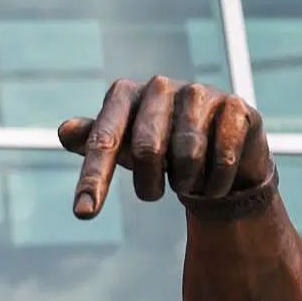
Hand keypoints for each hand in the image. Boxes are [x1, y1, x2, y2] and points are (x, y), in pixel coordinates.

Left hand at [57, 77, 273, 219]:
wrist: (220, 151)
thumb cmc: (160, 148)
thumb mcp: (122, 148)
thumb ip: (93, 141)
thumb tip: (65, 130)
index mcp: (124, 95)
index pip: (104, 141)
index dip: (94, 179)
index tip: (84, 214)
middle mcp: (159, 86)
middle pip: (147, 150)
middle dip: (149, 185)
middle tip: (154, 193)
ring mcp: (199, 92)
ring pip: (187, 156)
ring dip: (186, 183)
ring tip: (189, 179)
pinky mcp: (235, 106)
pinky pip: (222, 158)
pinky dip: (215, 182)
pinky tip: (215, 178)